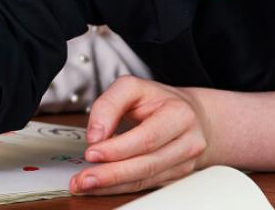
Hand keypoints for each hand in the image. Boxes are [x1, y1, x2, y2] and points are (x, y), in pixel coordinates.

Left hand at [70, 75, 210, 194]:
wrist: (191, 115)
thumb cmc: (157, 100)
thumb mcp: (131, 87)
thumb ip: (109, 104)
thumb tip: (95, 134)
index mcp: (178, 114)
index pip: (147, 137)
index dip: (118, 148)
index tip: (91, 152)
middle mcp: (187, 141)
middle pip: (147, 163)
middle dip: (111, 173)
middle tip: (84, 178)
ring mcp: (185, 162)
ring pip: (146, 179)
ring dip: (113, 184)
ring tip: (87, 184)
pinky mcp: (177, 176)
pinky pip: (146, 185)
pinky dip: (121, 187)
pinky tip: (102, 186)